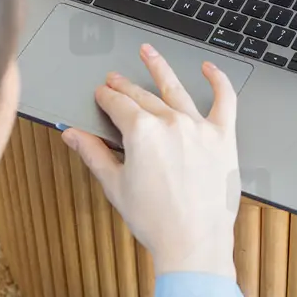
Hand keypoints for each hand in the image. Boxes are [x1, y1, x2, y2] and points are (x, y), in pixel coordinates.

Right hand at [61, 44, 239, 278]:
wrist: (194, 244)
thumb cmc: (156, 221)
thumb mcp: (115, 186)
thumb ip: (93, 153)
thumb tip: (72, 135)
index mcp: (141, 132)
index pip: (117, 104)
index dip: (105, 97)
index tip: (101, 94)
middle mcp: (171, 122)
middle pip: (142, 96)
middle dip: (124, 86)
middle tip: (114, 80)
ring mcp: (199, 127)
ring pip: (176, 88)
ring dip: (159, 68)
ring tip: (148, 53)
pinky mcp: (223, 137)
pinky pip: (225, 100)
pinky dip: (218, 81)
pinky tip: (209, 69)